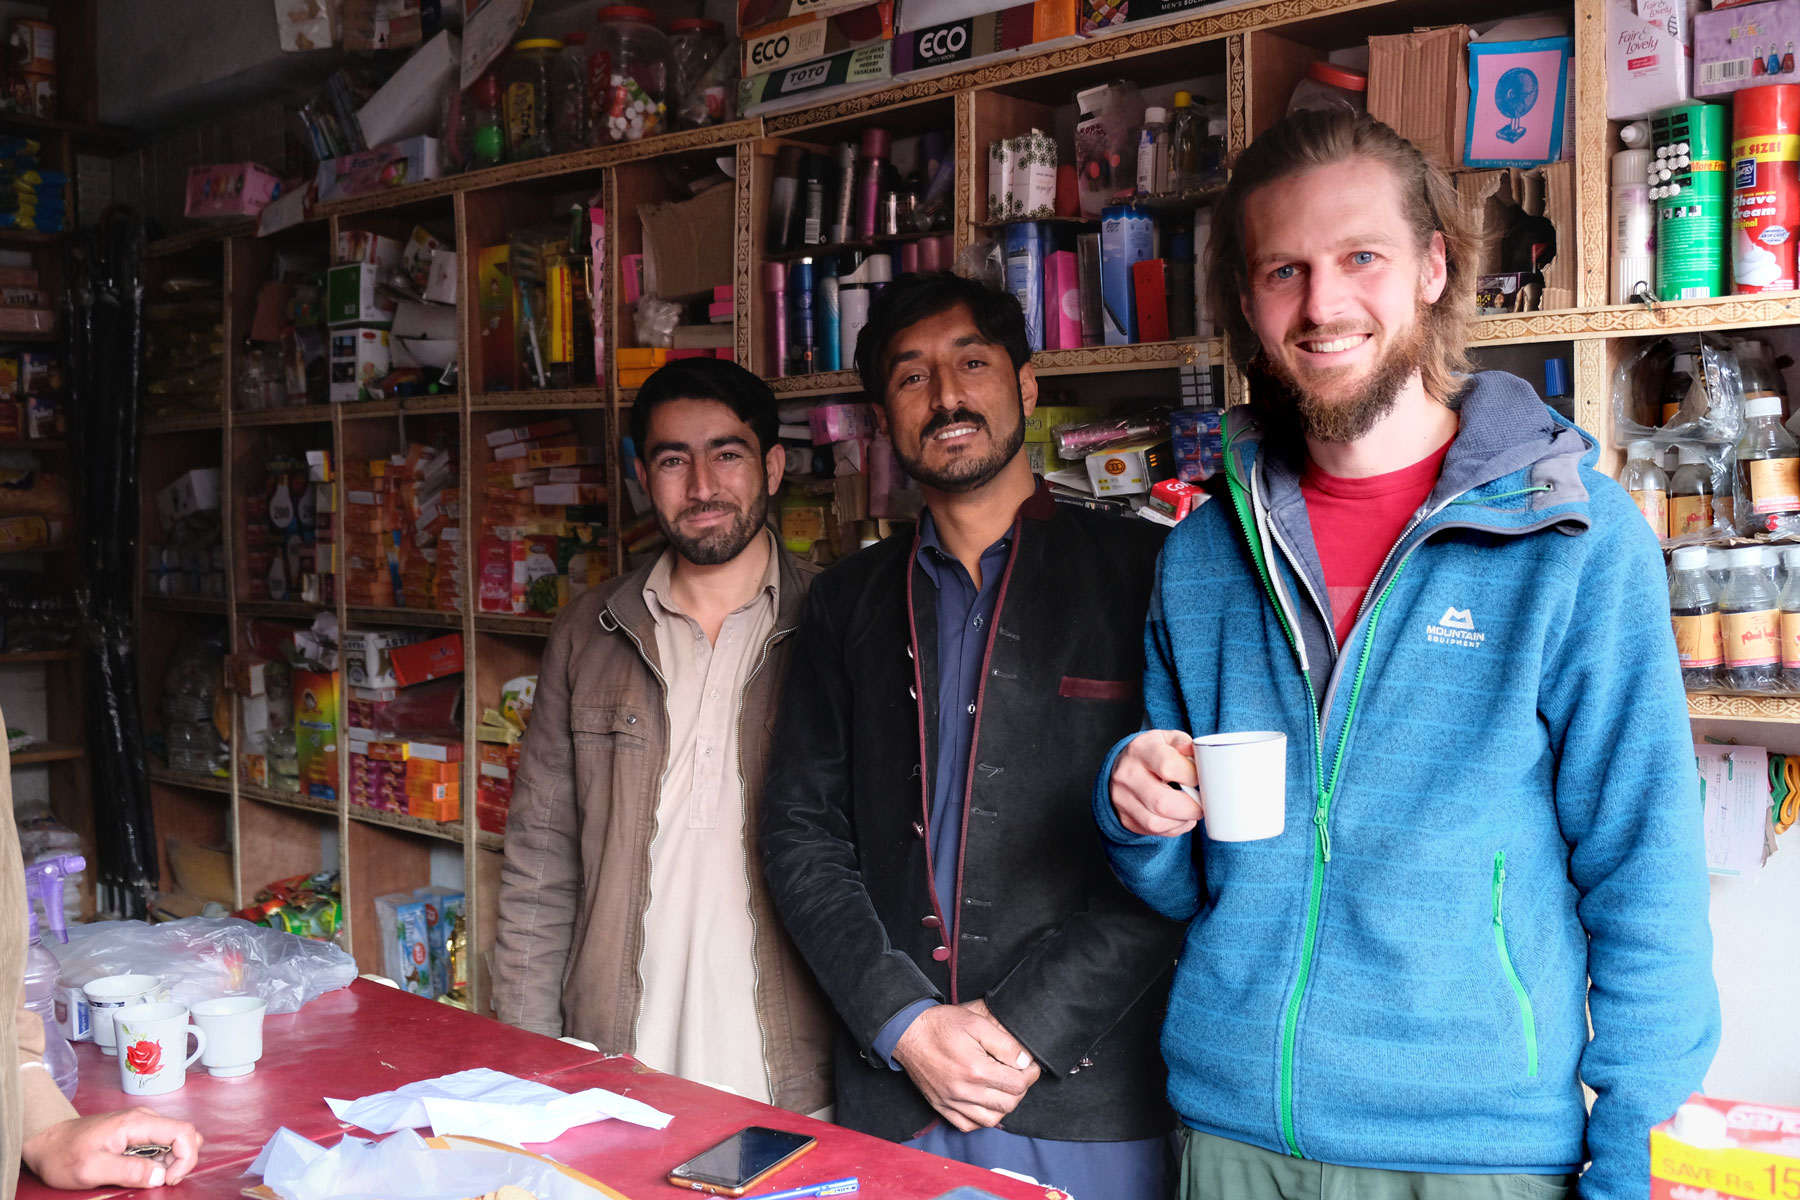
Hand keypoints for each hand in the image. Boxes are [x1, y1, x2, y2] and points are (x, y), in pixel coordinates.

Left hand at [21, 1107, 202, 1188]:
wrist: (46, 1142)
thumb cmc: (64, 1155)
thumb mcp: (92, 1170)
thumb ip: (129, 1172)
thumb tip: (161, 1176)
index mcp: (137, 1123)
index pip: (184, 1132)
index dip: (186, 1158)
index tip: (167, 1181)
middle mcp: (145, 1118)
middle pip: (184, 1136)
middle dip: (180, 1162)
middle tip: (157, 1182)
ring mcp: (142, 1124)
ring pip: (175, 1141)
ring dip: (168, 1163)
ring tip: (142, 1177)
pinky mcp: (137, 1132)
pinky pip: (161, 1144)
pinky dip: (158, 1161)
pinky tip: (138, 1170)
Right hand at [893, 1000, 1040, 1131]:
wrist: (908, 1032)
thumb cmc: (942, 1025)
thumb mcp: (976, 1022)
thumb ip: (1004, 1043)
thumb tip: (1024, 1061)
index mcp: (975, 1069)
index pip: (1017, 1084)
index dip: (1030, 1074)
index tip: (1029, 1065)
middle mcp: (963, 1090)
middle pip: (1008, 1104)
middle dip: (1020, 1090)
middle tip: (1019, 1075)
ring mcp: (951, 1101)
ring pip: (990, 1120)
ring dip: (1004, 1106)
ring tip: (1003, 1089)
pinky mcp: (941, 1106)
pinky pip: (967, 1125)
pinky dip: (981, 1119)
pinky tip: (985, 1103)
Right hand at [1110, 729, 1202, 835]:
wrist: (1122, 768)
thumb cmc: (1151, 753)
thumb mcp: (1166, 740)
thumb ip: (1184, 745)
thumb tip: (1201, 755)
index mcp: (1140, 750)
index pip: (1168, 766)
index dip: (1192, 776)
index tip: (1201, 779)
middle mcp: (1127, 775)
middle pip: (1161, 801)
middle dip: (1190, 808)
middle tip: (1202, 804)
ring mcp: (1122, 799)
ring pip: (1157, 822)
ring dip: (1182, 820)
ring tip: (1189, 810)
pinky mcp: (1125, 818)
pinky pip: (1154, 831)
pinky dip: (1174, 828)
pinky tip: (1178, 817)